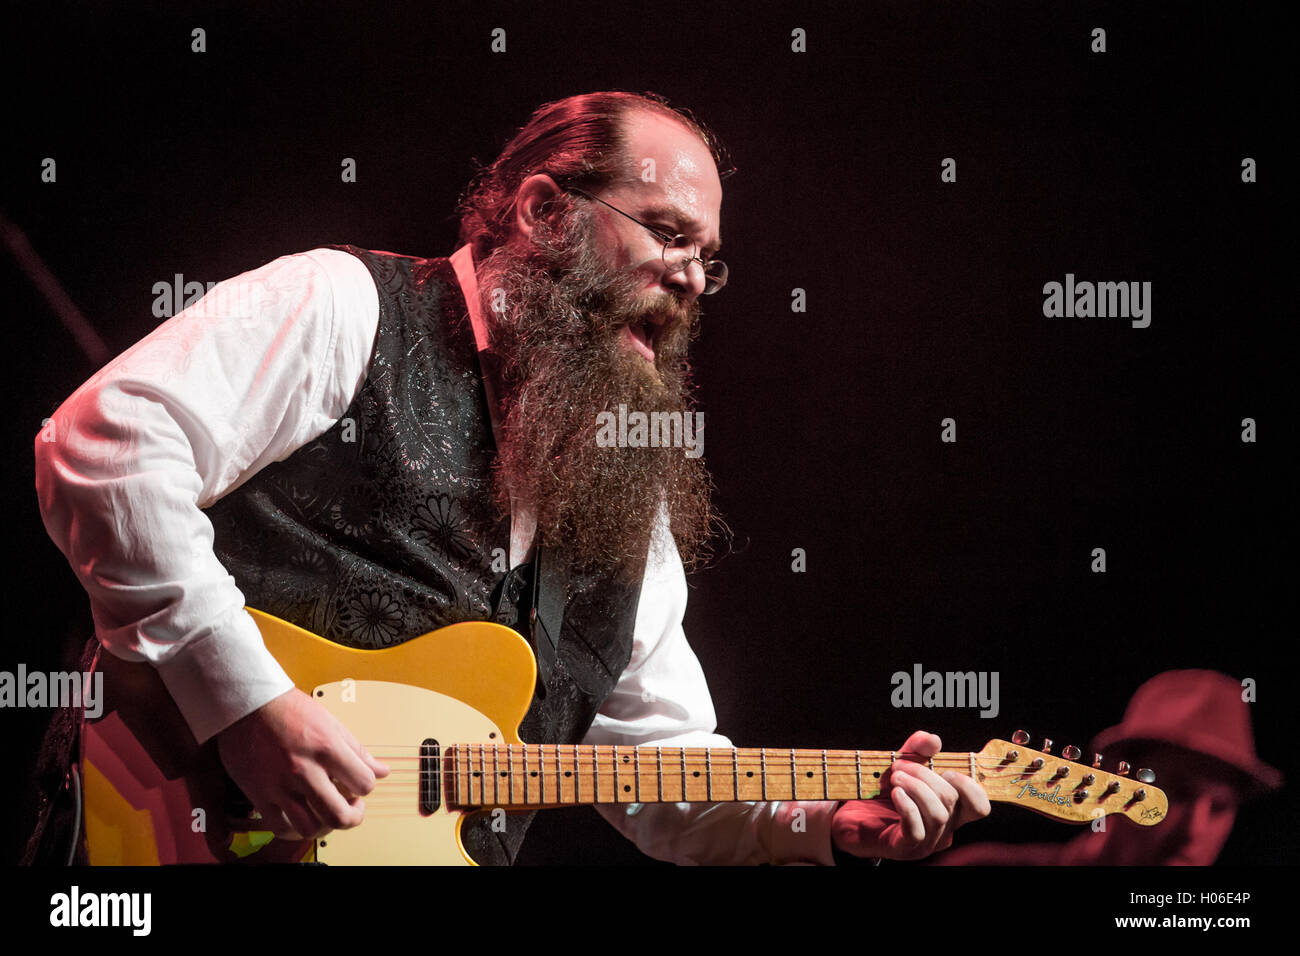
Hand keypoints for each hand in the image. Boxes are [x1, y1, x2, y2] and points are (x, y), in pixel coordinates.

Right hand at [216, 687, 389, 839]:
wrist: (246, 705)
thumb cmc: (288, 709)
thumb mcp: (330, 722)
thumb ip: (357, 750)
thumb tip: (382, 771)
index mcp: (326, 747)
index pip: (364, 783)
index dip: (366, 787)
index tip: (359, 785)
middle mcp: (303, 769)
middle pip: (339, 815)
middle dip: (354, 817)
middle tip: (352, 808)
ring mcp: (280, 785)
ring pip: (310, 828)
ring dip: (325, 826)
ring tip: (326, 812)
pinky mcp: (259, 795)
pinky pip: (281, 828)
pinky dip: (296, 830)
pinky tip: (301, 818)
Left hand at [831, 730, 989, 860]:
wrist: (852, 819)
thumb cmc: (882, 794)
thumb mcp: (901, 765)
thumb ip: (917, 749)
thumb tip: (933, 740)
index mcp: (950, 812)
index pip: (980, 807)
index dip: (969, 786)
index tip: (944, 770)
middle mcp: (943, 830)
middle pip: (952, 800)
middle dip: (925, 775)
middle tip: (899, 765)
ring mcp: (926, 842)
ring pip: (937, 815)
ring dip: (916, 788)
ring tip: (895, 777)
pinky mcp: (905, 848)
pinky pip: (917, 830)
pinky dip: (907, 807)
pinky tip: (895, 793)